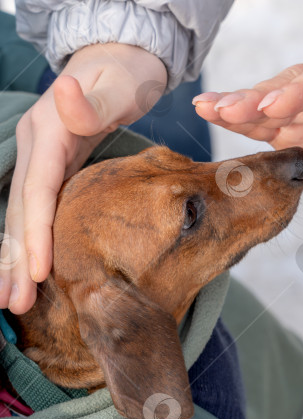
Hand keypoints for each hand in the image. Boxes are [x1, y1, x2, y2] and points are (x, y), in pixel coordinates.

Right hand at [0, 43, 166, 313]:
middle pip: (20, 211)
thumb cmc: (124, 76)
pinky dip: (28, 245)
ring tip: (13, 301)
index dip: (36, 233)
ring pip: (21, 217)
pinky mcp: (49, 173)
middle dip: (17, 260)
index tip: (39, 272)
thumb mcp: (118, 83)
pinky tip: (28, 273)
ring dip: (16, 260)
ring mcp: (39, 161)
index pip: (37, 191)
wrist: (116, 66)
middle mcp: (35, 149)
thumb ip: (95, 98)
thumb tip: (64, 92)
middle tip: (15, 304)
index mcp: (48, 132)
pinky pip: (34, 214)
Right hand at [194, 0, 302, 217]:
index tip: (272, 106)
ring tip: (206, 108)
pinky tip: (213, 115)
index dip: (294, 94)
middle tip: (223, 108)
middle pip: (283, 90)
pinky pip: (261, 130)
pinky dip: (237, 125)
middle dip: (252, 101)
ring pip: (264, 109)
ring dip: (235, 110)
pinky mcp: (292, 136)